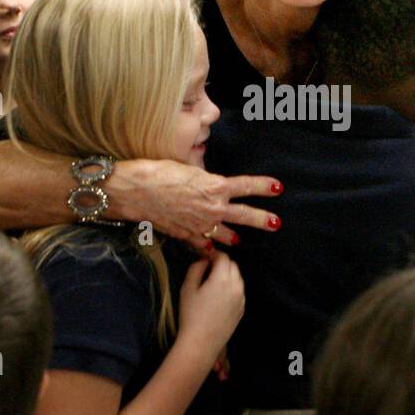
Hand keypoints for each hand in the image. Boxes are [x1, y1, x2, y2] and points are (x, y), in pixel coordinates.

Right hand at [107, 159, 281, 248]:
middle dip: (261, 219)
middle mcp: (212, 208)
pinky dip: (205, 245)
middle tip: (276, 223)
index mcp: (215, 187)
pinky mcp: (185, 234)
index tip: (278, 187)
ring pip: (223, 233)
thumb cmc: (159, 172)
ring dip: (232, 237)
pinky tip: (209, 248)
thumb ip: (202, 173)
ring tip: (239, 241)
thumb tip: (206, 168)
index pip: (247, 186)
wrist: (137, 192)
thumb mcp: (187, 166)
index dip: (263, 186)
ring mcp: (200, 224)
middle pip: (244, 215)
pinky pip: (201, 242)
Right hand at [176, 251, 244, 359]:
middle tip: (207, 271)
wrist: (201, 342)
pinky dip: (232, 288)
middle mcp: (236, 285)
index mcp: (222, 278)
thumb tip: (204, 260)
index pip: (223, 257)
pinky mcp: (242, 309)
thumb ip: (196, 268)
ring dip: (228, 275)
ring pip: (238, 277)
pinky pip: (239, 291)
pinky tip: (219, 298)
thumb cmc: (191, 314)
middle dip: (222, 264)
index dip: (213, 255)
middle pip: (233, 265)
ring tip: (213, 284)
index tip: (204, 259)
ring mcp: (241, 298)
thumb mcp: (188, 288)